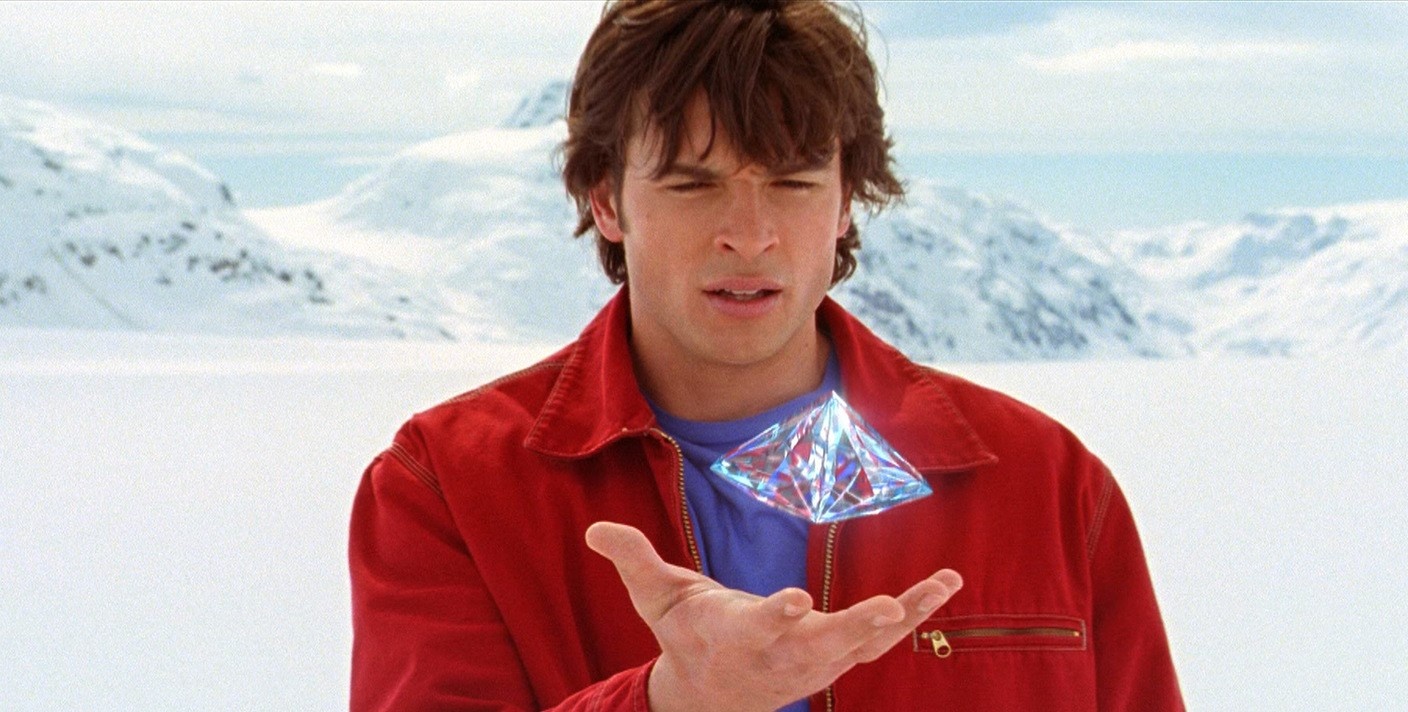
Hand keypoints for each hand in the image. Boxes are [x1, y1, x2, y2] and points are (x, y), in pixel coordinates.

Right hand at [585, 521, 961, 711]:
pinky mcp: (839, 654)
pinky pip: (883, 638)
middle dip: (855, 628)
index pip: (756, 627)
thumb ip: (633, 559)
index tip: (794, 601)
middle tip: (890, 609)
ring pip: (863, 642)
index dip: (774, 615)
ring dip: (903, 618)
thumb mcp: (655, 596)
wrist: (713, 694)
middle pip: (822, 644)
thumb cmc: (686, 632)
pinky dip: (916, 615)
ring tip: (940, 584)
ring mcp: (816, 658)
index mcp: (735, 635)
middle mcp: (781, 652)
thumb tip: (595, 530)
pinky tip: (945, 585)